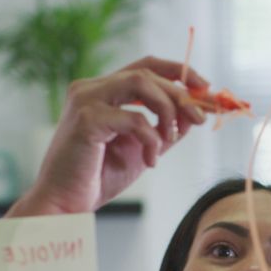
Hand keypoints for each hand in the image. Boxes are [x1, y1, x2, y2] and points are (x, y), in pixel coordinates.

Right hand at [25, 56, 209, 213]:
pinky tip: (151, 161)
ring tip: (171, 138)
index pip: (145, 66)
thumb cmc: (98, 178)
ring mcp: (85, 100)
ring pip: (141, 83)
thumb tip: (196, 112)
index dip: (178, 71)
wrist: (66, 205)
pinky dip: (151, 139)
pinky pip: (134, 118)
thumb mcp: (143, 149)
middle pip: (147, 72)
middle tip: (200, 117)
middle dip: (181, 93)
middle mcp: (90, 88)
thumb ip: (165, 129)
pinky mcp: (85, 119)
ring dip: (167, 109)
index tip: (204, 87)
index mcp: (101, 91)